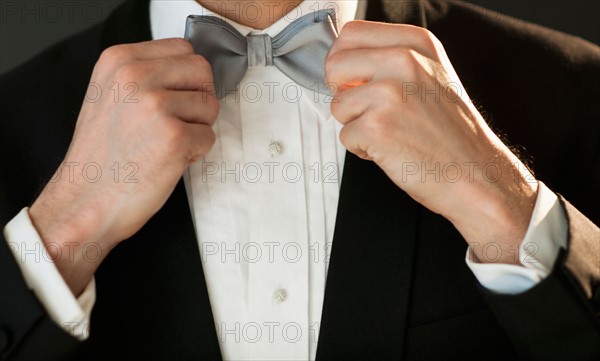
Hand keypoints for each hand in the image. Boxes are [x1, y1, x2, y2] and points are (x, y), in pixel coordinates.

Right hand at [29, 38, 218, 294]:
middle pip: (202, 72)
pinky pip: (209, 137)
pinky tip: (167, 161)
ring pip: (210, 105)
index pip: (183, 49)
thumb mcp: (109, 95)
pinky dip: (196, 152)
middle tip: (174, 124)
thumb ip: (146, 75)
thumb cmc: (101, 156)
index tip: (173, 98)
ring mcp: (156, 106)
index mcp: (119, 61)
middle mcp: (136, 77)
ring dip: (197, 128)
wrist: (85, 201)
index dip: (186, 78)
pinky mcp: (174, 137)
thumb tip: (190, 73)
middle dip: (197, 99)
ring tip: (165, 144)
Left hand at [326, 21, 537, 264]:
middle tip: (366, 110)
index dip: (344, 60)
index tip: (352, 79)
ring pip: (337, 104)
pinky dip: (363, 149)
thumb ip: (390, 60)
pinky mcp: (377, 127)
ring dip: (355, 124)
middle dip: (341, 92)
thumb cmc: (452, 133)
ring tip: (391, 132)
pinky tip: (392, 149)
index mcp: (416, 44)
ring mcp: (389, 93)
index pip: (352, 34)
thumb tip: (345, 63)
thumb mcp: (431, 76)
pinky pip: (345, 136)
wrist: (476, 174)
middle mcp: (403, 61)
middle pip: (335, 64)